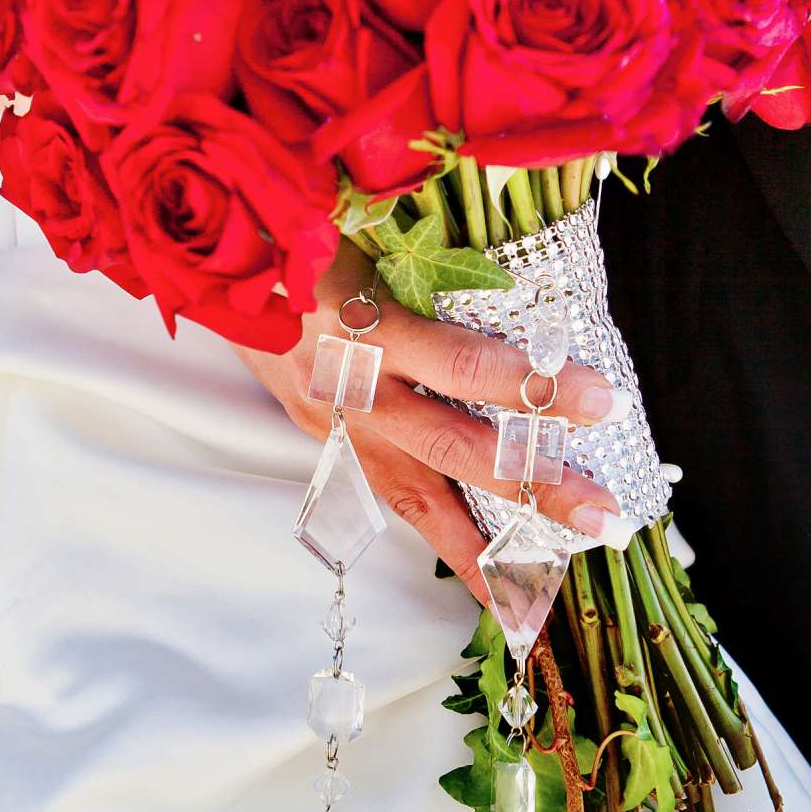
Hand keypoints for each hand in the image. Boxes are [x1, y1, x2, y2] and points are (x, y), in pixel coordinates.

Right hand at [236, 242, 623, 604]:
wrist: (208, 259)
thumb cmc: (295, 226)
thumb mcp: (357, 223)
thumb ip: (430, 255)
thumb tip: (530, 277)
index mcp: (358, 320)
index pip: (461, 365)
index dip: (532, 388)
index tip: (601, 401)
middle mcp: (349, 386)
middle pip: (454, 448)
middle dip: (533, 485)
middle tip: (602, 514)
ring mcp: (333, 424)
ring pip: (418, 496)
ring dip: (485, 543)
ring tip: (543, 589)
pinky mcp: (320, 442)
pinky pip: (389, 498)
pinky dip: (438, 536)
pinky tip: (481, 572)